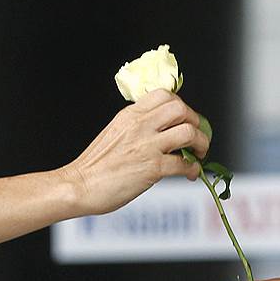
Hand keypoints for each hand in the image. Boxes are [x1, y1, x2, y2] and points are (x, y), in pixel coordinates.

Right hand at [61, 89, 209, 214]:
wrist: (78, 186)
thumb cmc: (95, 165)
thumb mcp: (116, 131)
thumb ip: (137, 125)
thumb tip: (161, 126)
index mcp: (130, 115)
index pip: (164, 95)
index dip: (182, 105)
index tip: (185, 119)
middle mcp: (140, 126)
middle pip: (181, 109)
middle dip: (195, 122)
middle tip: (196, 136)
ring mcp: (147, 146)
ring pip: (188, 133)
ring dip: (201, 144)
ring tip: (198, 154)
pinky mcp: (152, 168)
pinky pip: (184, 163)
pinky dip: (193, 169)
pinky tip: (190, 173)